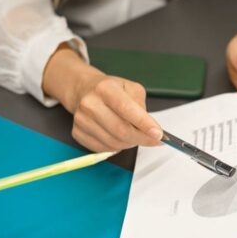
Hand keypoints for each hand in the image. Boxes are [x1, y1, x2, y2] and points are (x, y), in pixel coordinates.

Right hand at [41, 45, 162, 152]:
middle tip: (154, 140)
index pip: (126, 109)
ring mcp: (81, 120)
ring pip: (113, 143)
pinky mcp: (77, 133)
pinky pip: (103, 149)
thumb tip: (150, 128)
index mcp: (105, 88)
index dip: (144, 124)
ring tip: (134, 134)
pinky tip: (119, 137)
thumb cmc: (110, 90)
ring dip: (129, 143)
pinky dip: (116, 147)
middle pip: (120, 130)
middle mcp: (90, 103)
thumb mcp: (130, 88)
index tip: (159, 134)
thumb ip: (141, 106)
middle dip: (142, 139)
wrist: (83, 90)